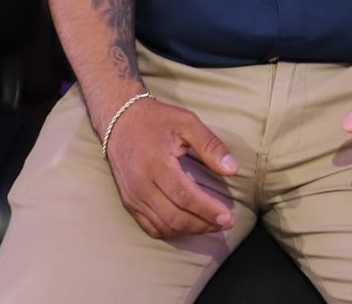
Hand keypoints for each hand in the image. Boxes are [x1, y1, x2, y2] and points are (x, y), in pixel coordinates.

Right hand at [100, 97, 238, 239]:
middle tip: (225, 224)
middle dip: (202, 225)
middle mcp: (140, 185)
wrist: (119, 120)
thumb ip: (210, 145)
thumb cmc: (155, 119)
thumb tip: (232, 169)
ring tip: (211, 225)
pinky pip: (150, 227)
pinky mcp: (128, 202)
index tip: (227, 218)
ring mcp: (132, 196)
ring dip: (189, 231)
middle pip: (174, 217)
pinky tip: (188, 226)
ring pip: (163, 226)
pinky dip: (171, 231)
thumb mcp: (187, 122)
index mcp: (156, 164)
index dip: (207, 210)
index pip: (185, 197)